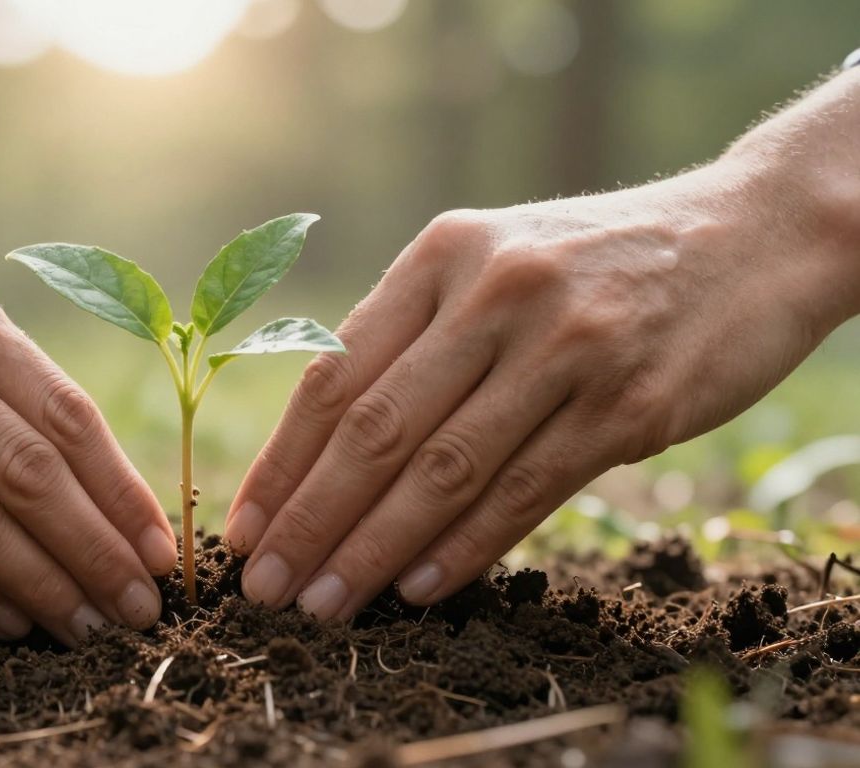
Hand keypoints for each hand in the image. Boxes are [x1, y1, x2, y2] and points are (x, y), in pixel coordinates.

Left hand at [225, 153, 859, 618]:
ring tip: (327, 604)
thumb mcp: (491, 261)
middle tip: (266, 587)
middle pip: (375, 430)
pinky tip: (415, 589)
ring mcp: (565, 347)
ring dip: (374, 549)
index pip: (335, 374)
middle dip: (311, 520)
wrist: (746, 236)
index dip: (283, 461)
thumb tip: (324, 450)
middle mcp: (494, 293)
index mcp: (441, 255)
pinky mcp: (627, 403)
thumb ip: (415, 335)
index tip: (245, 528)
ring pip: (444, 469)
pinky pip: (524, 491)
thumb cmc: (592, 262)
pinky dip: (463, 548)